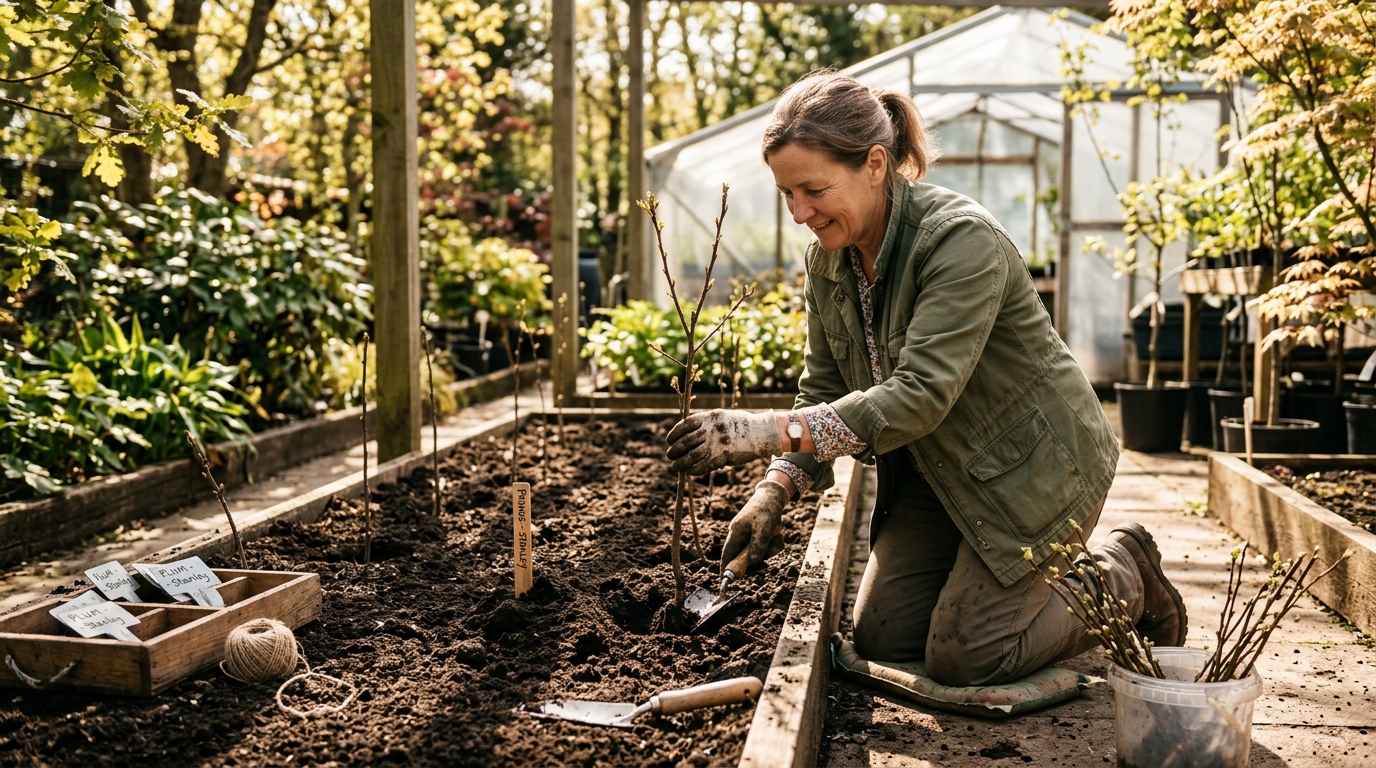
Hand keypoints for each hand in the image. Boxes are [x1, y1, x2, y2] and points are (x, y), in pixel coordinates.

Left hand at [665, 409, 782, 474]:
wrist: (762, 432)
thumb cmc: (743, 425)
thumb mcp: (723, 417)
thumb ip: (708, 423)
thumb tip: (693, 434)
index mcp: (709, 417)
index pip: (684, 425)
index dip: (674, 434)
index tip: (669, 440)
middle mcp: (710, 429)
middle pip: (684, 441)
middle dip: (674, 450)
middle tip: (670, 456)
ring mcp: (716, 443)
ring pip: (690, 455)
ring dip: (680, 463)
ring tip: (675, 467)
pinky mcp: (722, 456)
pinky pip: (702, 465)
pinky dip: (693, 470)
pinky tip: (688, 472)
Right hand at [721, 480, 788, 578]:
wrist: (773, 496)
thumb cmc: (766, 511)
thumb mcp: (763, 529)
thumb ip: (758, 546)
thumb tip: (754, 563)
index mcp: (736, 533)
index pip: (727, 554)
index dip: (726, 567)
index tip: (725, 580)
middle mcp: (739, 535)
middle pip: (744, 556)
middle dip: (758, 556)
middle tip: (769, 549)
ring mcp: (748, 535)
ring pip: (757, 552)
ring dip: (769, 548)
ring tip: (776, 535)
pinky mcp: (756, 534)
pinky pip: (763, 546)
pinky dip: (772, 543)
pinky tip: (777, 534)